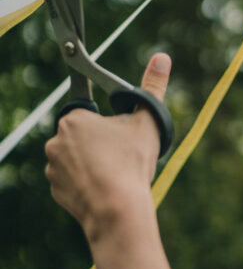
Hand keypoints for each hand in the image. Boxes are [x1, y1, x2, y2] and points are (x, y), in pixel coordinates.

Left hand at [45, 53, 171, 242]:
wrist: (117, 211)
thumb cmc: (131, 164)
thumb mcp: (147, 121)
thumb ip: (153, 87)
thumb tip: (162, 58)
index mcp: (75, 120)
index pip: (91, 112)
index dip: (109, 123)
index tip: (119, 134)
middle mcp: (56, 141)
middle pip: (84, 135)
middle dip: (101, 142)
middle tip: (122, 154)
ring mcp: (53, 168)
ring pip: (78, 157)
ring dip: (93, 162)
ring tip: (115, 173)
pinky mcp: (56, 190)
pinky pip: (73, 180)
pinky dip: (87, 182)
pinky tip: (105, 187)